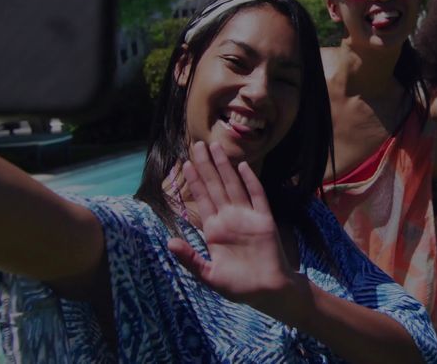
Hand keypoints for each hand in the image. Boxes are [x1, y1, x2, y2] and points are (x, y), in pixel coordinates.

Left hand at [167, 141, 297, 316]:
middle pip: (215, 186)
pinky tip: (244, 167)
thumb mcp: (209, 275)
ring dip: (224, 167)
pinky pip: (257, 197)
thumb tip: (169, 242)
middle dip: (206, 165)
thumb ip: (190, 259)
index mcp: (214, 230)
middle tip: (197, 144)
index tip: (184, 163)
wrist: (268, 292)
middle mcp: (229, 218)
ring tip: (215, 148)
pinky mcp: (264, 220)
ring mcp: (247, 217)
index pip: (202, 199)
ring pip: (233, 186)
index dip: (194, 181)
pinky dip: (250, 181)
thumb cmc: (238, 286)